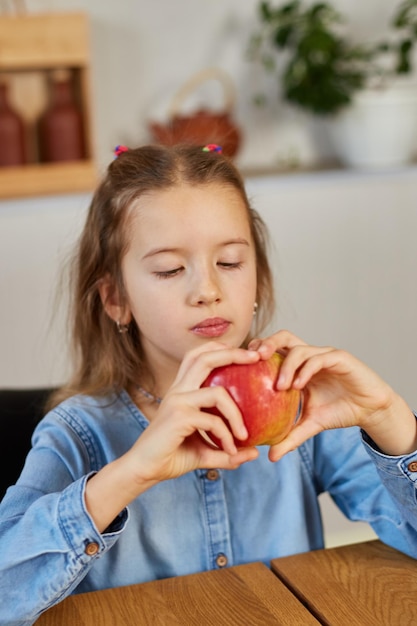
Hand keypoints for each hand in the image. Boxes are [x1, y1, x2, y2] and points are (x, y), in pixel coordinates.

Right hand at [127, 342, 260, 486]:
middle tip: (256, 357)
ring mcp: (178, 401)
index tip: (247, 355)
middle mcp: (179, 390)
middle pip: (205, 358)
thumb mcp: (206, 452)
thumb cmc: (171, 457)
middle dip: (233, 353)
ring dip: (237, 415)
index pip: (199, 357)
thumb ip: (228, 451)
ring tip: (245, 436)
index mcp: (182, 390)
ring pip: (218, 393)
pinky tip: (229, 451)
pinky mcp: (179, 417)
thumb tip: (255, 453)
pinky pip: (213, 422)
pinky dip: (226, 437)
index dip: (222, 349)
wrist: (144, 471)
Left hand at [249, 330, 416, 459]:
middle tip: (253, 360)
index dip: (256, 351)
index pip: (273, 349)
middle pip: (283, 337)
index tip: (241, 365)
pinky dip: (305, 370)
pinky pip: (318, 358)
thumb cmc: (339, 411)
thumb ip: (290, 437)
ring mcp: (323, 354)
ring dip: (286, 366)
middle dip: (266, 343)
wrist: (370, 411)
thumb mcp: (310, 425)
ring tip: (279, 386)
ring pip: (299, 348)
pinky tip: (298, 386)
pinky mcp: (339, 358)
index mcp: (298, 366)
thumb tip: (271, 457)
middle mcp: (309, 355)